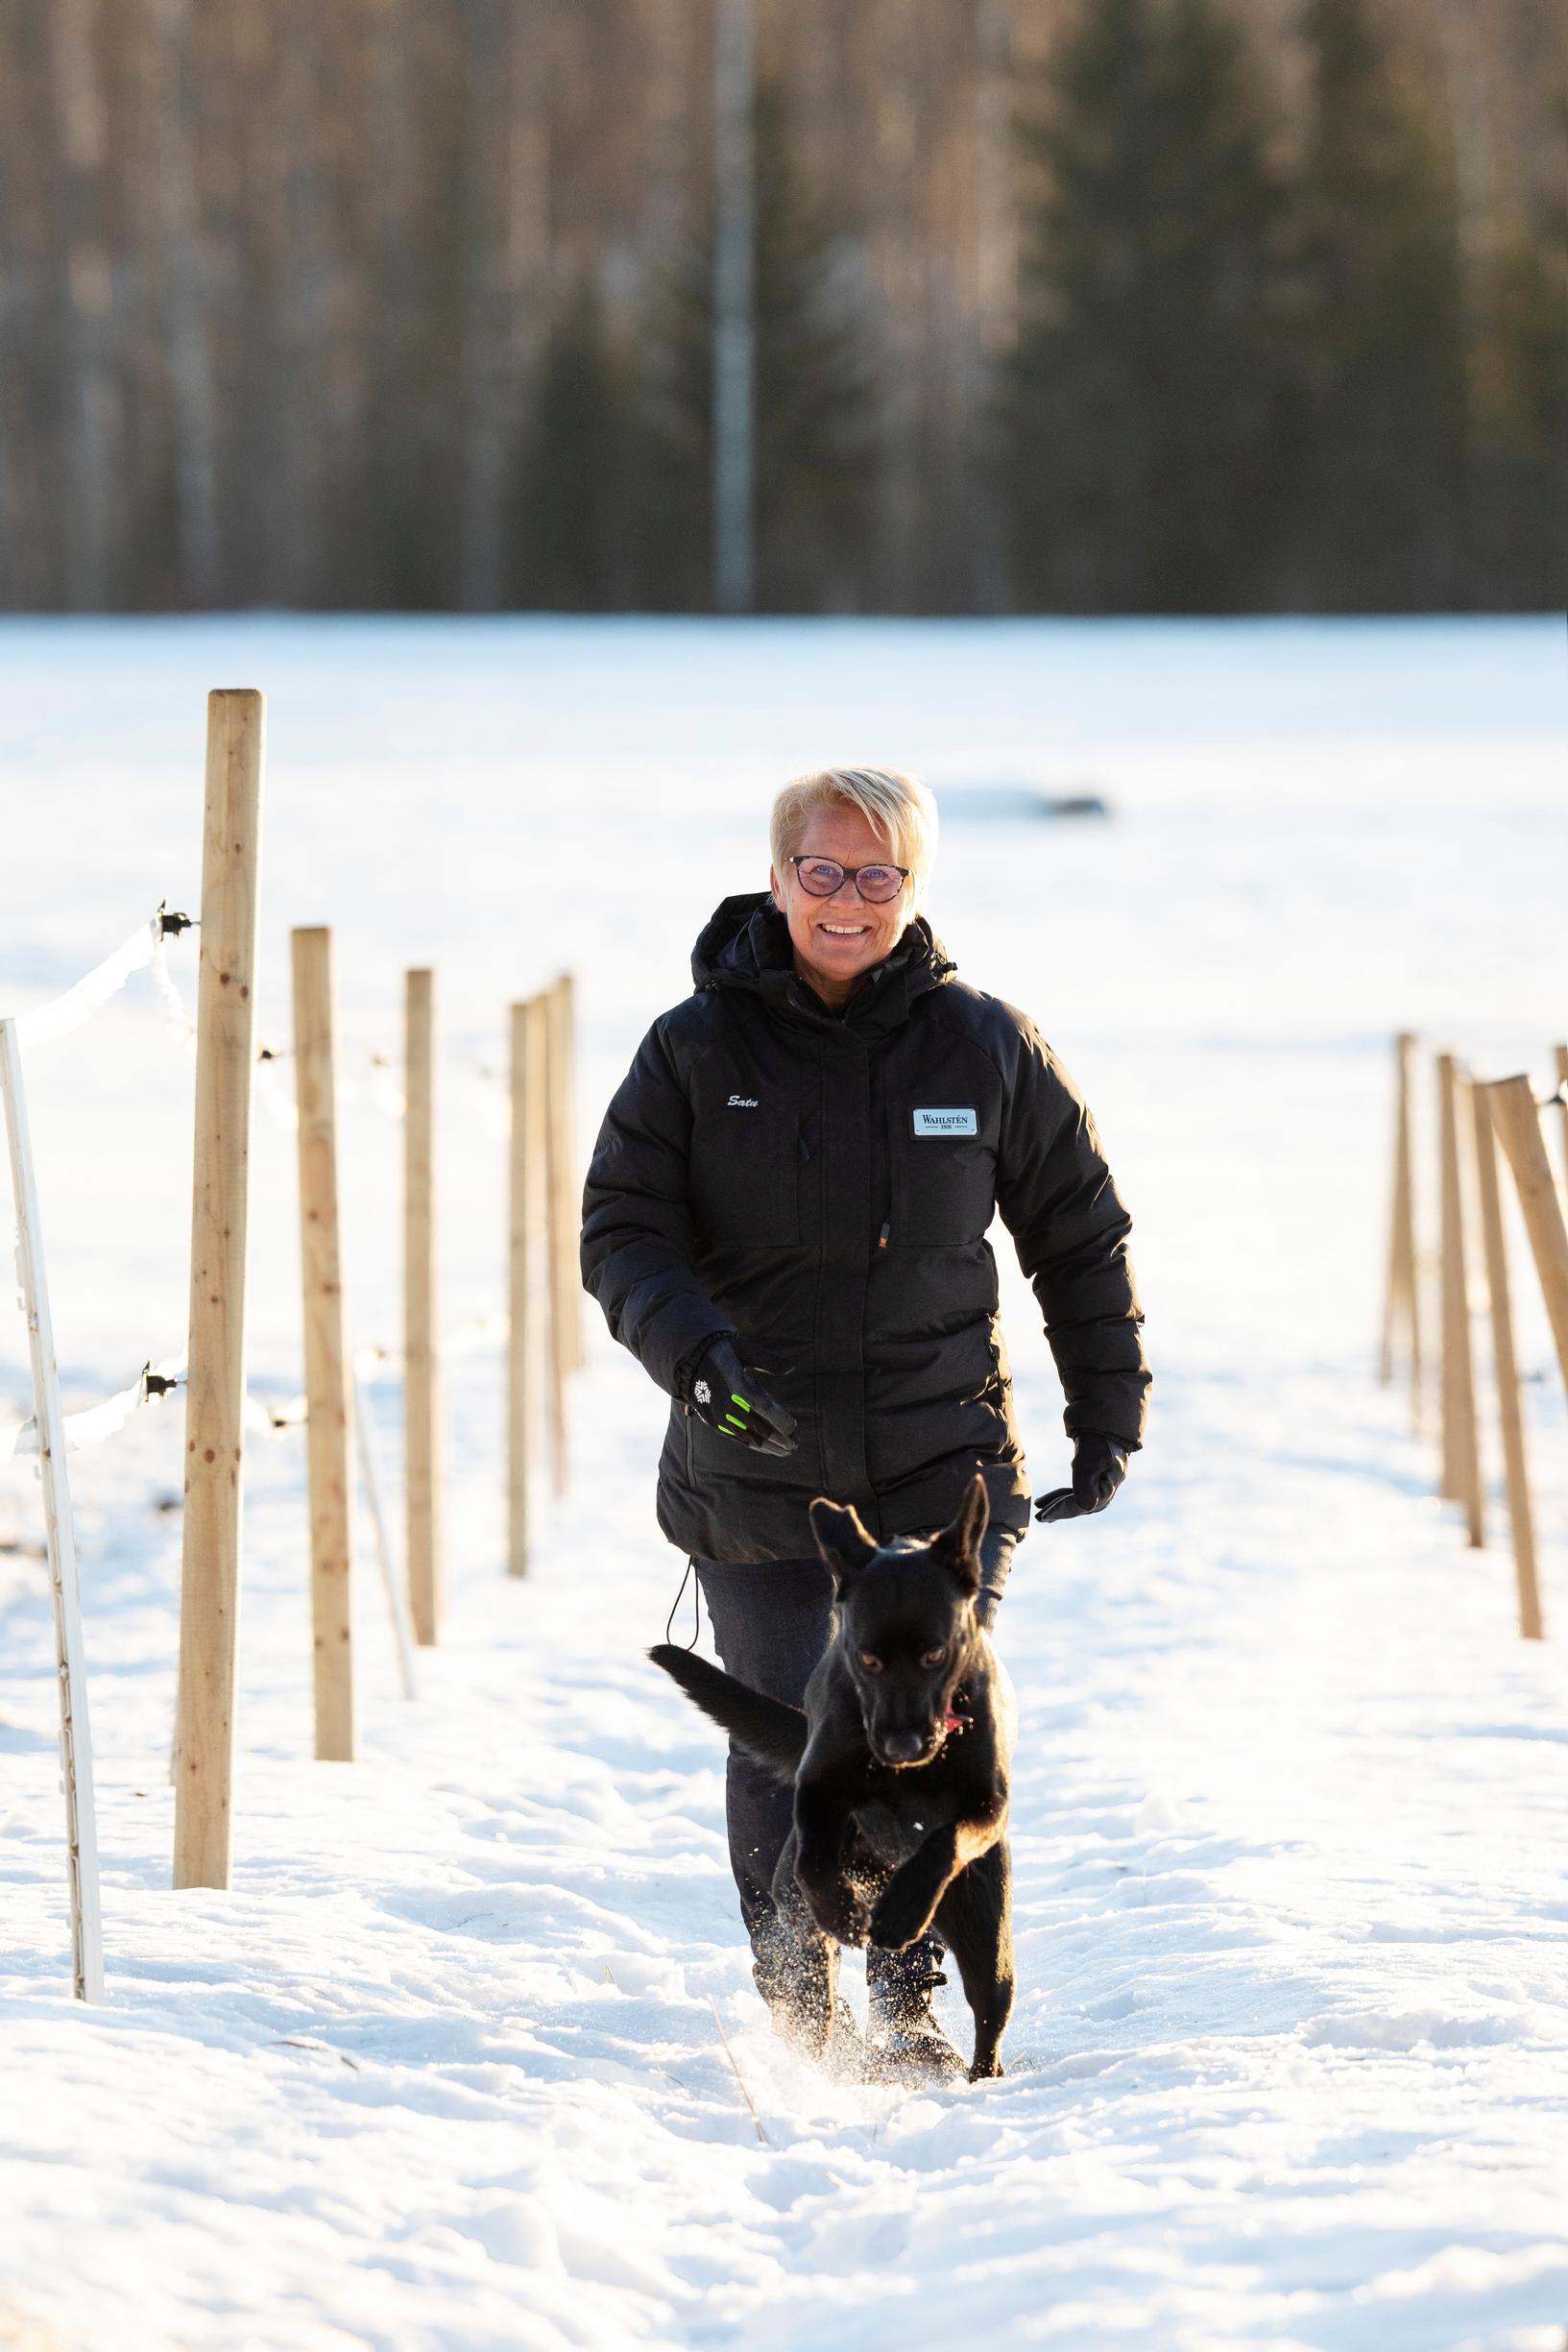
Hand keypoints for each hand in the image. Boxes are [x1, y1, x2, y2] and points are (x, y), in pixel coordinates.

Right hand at [684, 1337, 796, 1457]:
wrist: (687, 1361)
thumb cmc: (719, 1352)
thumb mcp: (742, 1349)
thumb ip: (767, 1360)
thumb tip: (791, 1367)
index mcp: (737, 1385)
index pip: (764, 1408)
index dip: (780, 1421)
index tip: (794, 1427)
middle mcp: (728, 1405)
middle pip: (759, 1428)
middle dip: (779, 1439)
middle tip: (796, 1445)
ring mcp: (720, 1416)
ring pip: (749, 1437)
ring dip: (769, 1446)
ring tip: (785, 1452)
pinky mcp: (713, 1422)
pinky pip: (736, 1438)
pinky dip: (753, 1445)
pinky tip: (766, 1449)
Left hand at [1034, 1434, 1127, 1523]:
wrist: (1105, 1421)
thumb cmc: (1097, 1440)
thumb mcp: (1088, 1460)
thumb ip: (1085, 1483)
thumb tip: (1085, 1507)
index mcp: (1108, 1487)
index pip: (1083, 1505)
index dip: (1063, 1510)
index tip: (1043, 1515)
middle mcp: (1108, 1489)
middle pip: (1081, 1505)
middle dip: (1059, 1511)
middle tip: (1038, 1517)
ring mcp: (1103, 1483)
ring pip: (1079, 1499)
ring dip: (1059, 1505)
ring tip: (1040, 1510)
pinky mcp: (1096, 1476)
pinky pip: (1078, 1491)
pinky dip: (1064, 1496)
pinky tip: (1049, 1499)